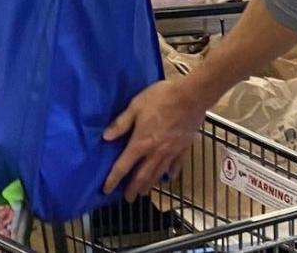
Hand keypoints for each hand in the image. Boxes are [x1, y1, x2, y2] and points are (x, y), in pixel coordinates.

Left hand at [102, 79, 206, 201]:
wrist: (190, 97)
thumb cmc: (161, 98)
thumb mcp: (136, 106)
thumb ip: (121, 123)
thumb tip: (105, 137)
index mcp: (141, 142)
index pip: (124, 166)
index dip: (113, 179)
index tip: (106, 189)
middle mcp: (155, 152)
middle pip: (142, 175)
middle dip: (133, 188)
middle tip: (128, 199)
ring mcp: (171, 152)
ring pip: (158, 174)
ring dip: (149, 185)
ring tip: (144, 193)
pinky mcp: (184, 148)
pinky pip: (177, 165)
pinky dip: (172, 174)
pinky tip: (169, 177)